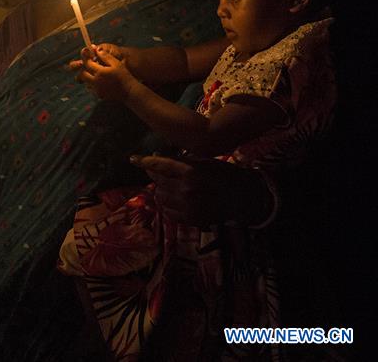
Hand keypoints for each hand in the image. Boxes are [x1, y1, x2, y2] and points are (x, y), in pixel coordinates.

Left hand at [70, 48, 137, 100]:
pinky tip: (98, 80)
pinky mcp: (98, 94)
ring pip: (85, 82)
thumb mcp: (116, 63)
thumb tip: (97, 50)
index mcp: (100, 72)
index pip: (87, 63)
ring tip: (93, 73)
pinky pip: (90, 88)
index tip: (85, 53)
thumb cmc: (124, 76)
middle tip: (88, 65)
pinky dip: (91, 83)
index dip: (85, 57)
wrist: (128, 91)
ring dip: (86, 76)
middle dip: (83, 69)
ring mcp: (96, 89)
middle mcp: (96, 81)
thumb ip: (106, 56)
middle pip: (82, 74)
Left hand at [131, 154, 271, 226]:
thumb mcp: (204, 161)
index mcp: (191, 172)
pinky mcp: (190, 220)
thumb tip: (156, 157)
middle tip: (161, 173)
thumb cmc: (225, 175)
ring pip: (160, 197)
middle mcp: (186, 190)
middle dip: (156, 175)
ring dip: (161, 190)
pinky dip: (167, 204)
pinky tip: (175, 200)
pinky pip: (168, 212)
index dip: (144, 162)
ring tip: (170, 187)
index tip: (133, 159)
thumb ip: (180, 161)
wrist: (244, 199)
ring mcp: (187, 207)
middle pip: (158, 181)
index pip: (160, 166)